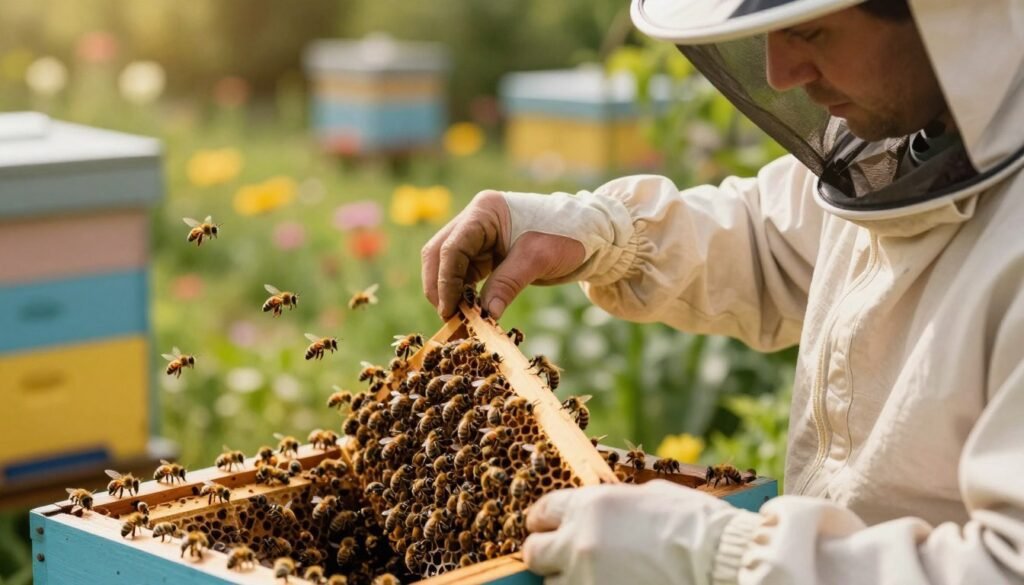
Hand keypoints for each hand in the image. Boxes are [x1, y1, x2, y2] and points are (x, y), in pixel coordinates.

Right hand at [421, 190, 585, 318]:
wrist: (588, 234)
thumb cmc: (566, 237)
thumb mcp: (537, 260)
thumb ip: (507, 284)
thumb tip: (485, 315)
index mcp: (484, 211)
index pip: (452, 247)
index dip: (446, 281)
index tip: (449, 309)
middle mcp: (475, 220)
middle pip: (440, 253)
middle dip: (439, 285)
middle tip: (449, 316)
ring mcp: (478, 236)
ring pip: (447, 264)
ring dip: (449, 290)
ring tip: (459, 317)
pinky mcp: (485, 252)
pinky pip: (463, 273)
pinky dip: (462, 291)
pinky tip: (469, 310)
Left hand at [523, 480, 740, 584]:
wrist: (724, 562)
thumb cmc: (696, 524)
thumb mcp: (651, 496)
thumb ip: (615, 504)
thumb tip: (601, 512)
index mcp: (590, 506)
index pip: (541, 512)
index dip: (544, 521)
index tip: (548, 528)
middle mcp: (580, 542)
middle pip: (534, 553)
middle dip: (546, 555)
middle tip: (563, 558)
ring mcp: (587, 580)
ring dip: (568, 581)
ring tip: (597, 576)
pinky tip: (610, 584)